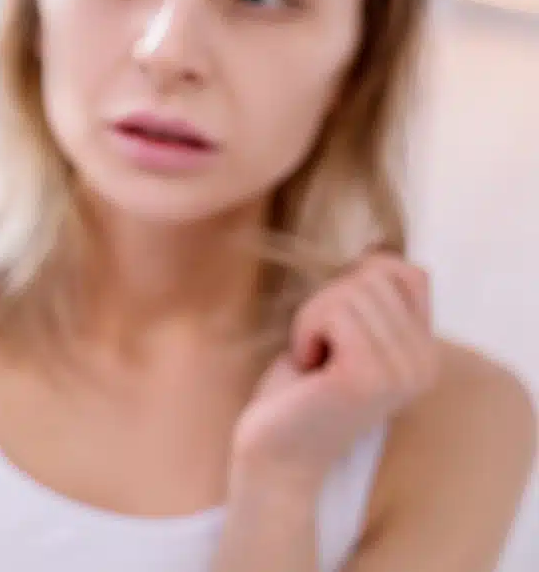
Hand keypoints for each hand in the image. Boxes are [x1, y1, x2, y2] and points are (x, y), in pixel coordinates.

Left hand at [231, 252, 441, 491]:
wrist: (276, 453)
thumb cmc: (299, 390)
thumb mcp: (344, 334)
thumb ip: (372, 299)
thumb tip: (376, 250)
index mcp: (427, 353)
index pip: (406, 272)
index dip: (355, 283)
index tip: (334, 328)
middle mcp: (425, 363)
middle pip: (374, 275)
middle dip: (327, 302)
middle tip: (316, 348)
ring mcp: (400, 371)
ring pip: (350, 290)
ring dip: (312, 318)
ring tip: (312, 359)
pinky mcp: (366, 376)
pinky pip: (333, 310)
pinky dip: (305, 329)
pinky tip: (306, 364)